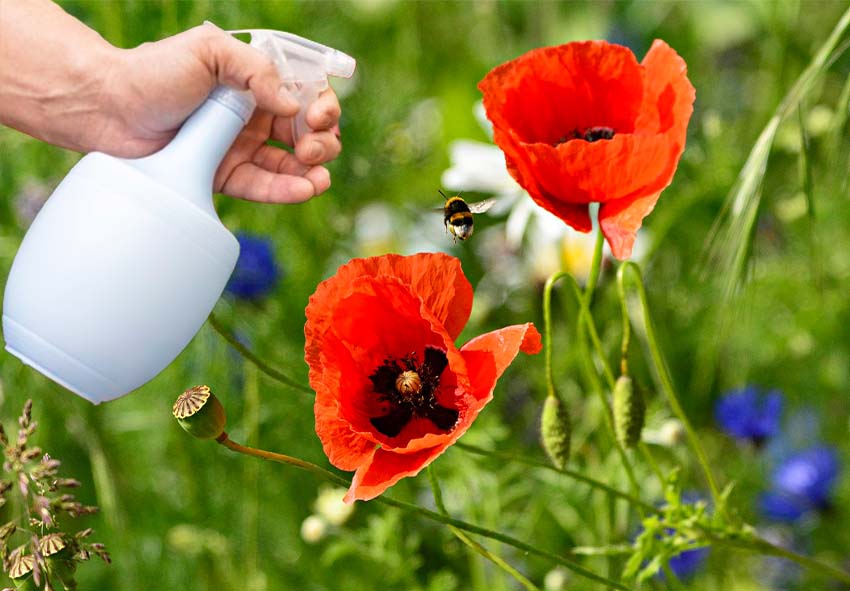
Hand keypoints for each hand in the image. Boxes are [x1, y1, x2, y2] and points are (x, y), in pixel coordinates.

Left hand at [98, 24, 341, 202]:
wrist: (108, 108)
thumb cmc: (153, 71)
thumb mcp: (209, 51)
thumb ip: (256, 69)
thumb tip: (292, 105)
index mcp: (256, 82)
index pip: (307, 95)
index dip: (322, 107)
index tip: (314, 116)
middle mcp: (254, 115)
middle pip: (308, 133)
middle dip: (322, 141)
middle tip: (308, 146)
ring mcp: (241, 147)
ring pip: (293, 164)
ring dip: (314, 170)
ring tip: (317, 176)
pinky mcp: (225, 176)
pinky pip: (264, 186)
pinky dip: (289, 190)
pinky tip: (306, 189)